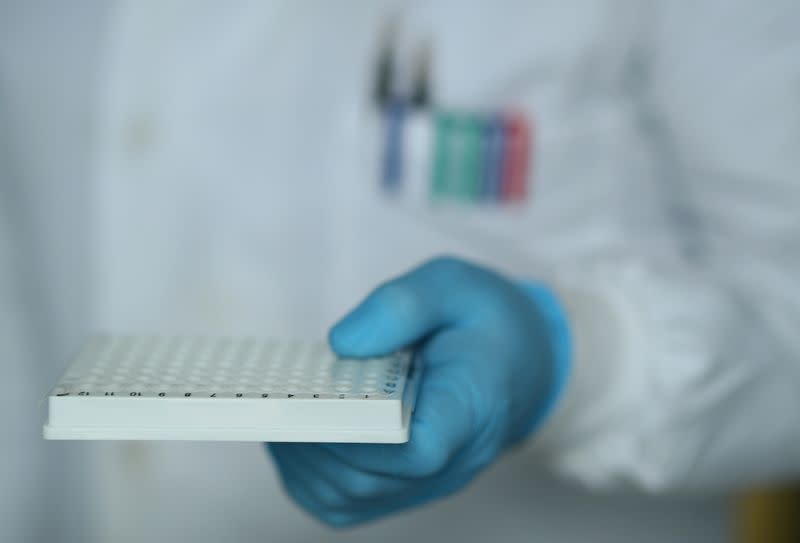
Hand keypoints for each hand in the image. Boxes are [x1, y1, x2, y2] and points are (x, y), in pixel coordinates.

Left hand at [268, 256, 569, 526]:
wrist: (523, 361)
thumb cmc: (485, 322)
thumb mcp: (454, 285)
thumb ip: (403, 305)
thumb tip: (341, 345)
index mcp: (470, 406)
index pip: (418, 450)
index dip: (359, 435)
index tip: (317, 399)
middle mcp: (451, 459)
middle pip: (368, 478)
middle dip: (311, 440)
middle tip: (274, 399)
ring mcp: (428, 480)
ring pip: (349, 499)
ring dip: (301, 461)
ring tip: (274, 415)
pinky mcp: (406, 485)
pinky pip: (348, 501)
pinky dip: (308, 476)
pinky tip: (291, 438)